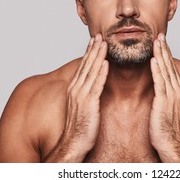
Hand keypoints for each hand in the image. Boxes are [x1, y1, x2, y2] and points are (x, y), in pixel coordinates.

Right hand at [43, 34, 107, 161]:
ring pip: (91, 72)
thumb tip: (93, 85)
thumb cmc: (79, 127)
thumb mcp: (82, 107)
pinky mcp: (89, 104)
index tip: (95, 40)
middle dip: (93, 49)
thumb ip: (87, 93)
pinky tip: (106, 63)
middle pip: (86, 65)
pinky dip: (101, 73)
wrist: (73, 144)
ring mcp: (81, 96)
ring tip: (104, 43)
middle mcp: (76, 90)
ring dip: (98, 56)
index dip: (89, 52)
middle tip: (99, 35)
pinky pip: (96, 86)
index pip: (83, 67)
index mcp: (75, 89)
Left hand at [149, 33, 179, 161]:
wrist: (171, 144)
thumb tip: (159, 87)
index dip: (166, 54)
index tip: (161, 43)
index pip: (171, 68)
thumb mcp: (167, 107)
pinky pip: (160, 82)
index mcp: (179, 91)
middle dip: (164, 50)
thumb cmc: (168, 128)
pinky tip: (153, 59)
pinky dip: (157, 70)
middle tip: (159, 35)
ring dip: (160, 55)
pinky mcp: (164, 102)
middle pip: (170, 66)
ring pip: (165, 70)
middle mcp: (177, 90)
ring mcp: (172, 95)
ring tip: (156, 41)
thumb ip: (164, 95)